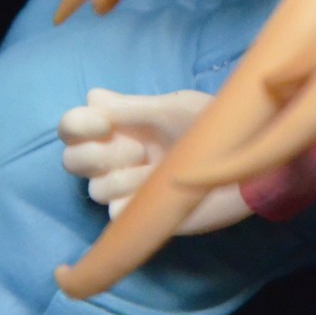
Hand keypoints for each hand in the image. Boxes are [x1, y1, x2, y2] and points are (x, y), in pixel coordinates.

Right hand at [57, 88, 252, 233]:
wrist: (244, 161)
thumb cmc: (210, 127)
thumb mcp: (172, 109)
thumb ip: (129, 108)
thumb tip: (93, 99)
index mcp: (120, 126)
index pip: (72, 127)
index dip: (77, 126)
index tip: (103, 124)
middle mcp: (118, 157)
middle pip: (71, 160)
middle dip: (96, 155)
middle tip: (137, 150)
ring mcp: (128, 187)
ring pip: (94, 189)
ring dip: (123, 178)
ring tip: (155, 170)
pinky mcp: (140, 215)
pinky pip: (114, 213)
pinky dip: (131, 202)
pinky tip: (156, 193)